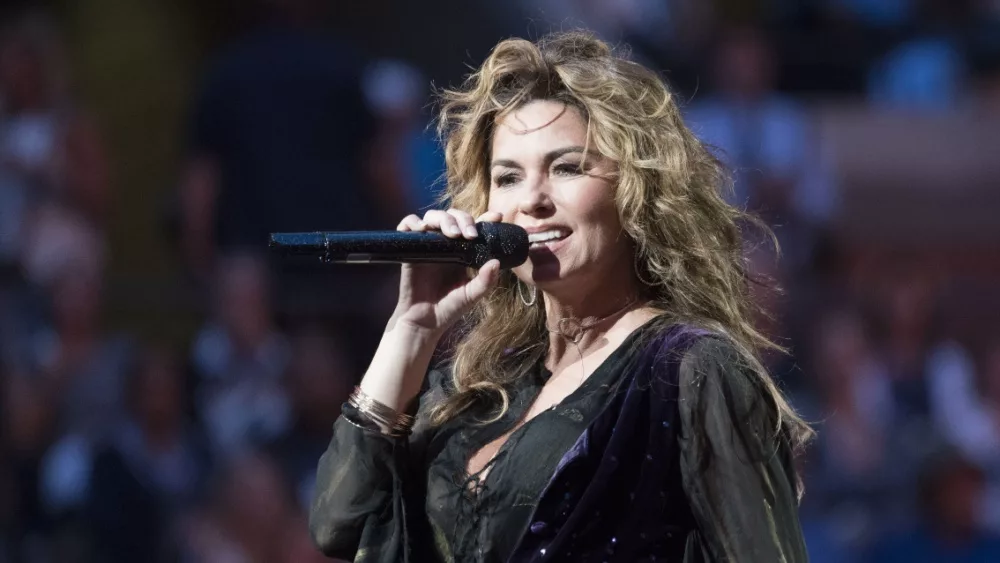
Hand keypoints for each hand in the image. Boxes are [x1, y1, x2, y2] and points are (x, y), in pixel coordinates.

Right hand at [389, 208, 503, 337]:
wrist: (424, 322)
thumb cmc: (449, 308)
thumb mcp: (472, 295)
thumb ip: (486, 280)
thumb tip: (496, 262)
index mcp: (464, 251)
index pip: (474, 227)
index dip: (485, 219)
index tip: (496, 217)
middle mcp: (446, 244)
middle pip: (453, 216)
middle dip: (463, 219)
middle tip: (470, 235)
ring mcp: (428, 245)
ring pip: (433, 217)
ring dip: (443, 219)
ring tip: (452, 233)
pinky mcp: (409, 249)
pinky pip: (407, 226)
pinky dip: (412, 222)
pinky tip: (421, 229)